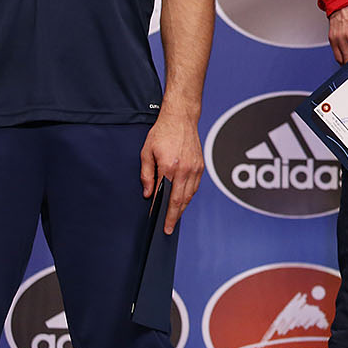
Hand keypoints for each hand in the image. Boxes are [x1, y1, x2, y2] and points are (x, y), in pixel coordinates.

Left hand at [140, 113, 203, 233]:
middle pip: (181, 200)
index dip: (162, 210)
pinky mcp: (200, 166)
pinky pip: (195, 186)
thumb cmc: (162, 133)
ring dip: (182, 208)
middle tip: (168, 229)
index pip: (166, 196)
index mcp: (170, 167)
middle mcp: (185, 169)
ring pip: (190, 195)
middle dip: (174, 216)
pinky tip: (183, 201)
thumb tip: (148, 193)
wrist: (181, 118)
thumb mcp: (146, 152)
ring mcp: (195, 168)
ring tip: (175, 217)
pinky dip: (189, 196)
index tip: (157, 220)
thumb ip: (146, 174)